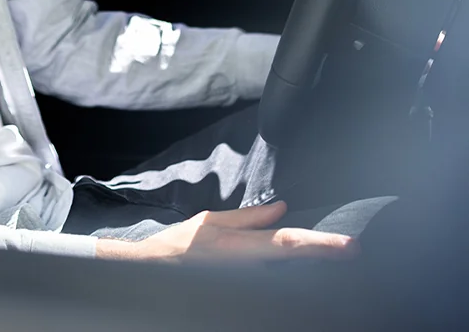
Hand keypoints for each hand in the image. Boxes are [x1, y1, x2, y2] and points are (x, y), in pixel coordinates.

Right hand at [95, 201, 356, 262]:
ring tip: (329, 253)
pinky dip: (289, 273)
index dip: (322, 246)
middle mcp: (251, 272)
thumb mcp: (209, 222)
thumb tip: (280, 209)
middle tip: (349, 248)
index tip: (351, 246)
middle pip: (297, 265)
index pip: (289, 244)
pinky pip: (276, 284)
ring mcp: (250, 288)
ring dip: (307, 265)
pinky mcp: (247, 295)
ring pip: (289, 277)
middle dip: (323, 256)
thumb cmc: (178, 247)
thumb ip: (248, 218)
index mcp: (241, 249)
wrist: (153, 275)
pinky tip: (300, 267)